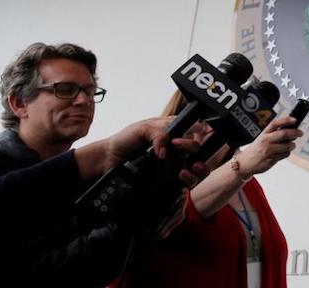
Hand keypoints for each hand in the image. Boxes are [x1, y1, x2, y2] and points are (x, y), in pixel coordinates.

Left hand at [75, 117, 207, 183]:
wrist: (108, 160)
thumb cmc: (124, 141)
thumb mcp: (142, 129)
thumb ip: (158, 134)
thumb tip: (167, 152)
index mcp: (173, 131)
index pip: (195, 128)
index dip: (197, 130)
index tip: (184, 134)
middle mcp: (177, 148)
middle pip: (199, 148)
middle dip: (194, 148)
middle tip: (179, 148)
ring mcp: (175, 164)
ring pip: (199, 166)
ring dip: (200, 166)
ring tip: (192, 166)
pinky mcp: (171, 179)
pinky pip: (188, 181)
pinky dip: (190, 179)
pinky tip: (181, 174)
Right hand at [234, 116, 302, 178]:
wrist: (244, 163)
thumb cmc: (255, 150)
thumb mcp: (262, 138)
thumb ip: (274, 134)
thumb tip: (290, 130)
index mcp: (263, 134)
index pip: (275, 124)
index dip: (285, 120)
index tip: (294, 120)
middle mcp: (266, 141)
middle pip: (284, 134)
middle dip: (295, 132)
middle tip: (300, 133)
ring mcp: (268, 151)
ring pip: (287, 146)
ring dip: (292, 145)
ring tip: (290, 145)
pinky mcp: (271, 160)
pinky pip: (285, 155)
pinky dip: (287, 153)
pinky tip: (282, 152)